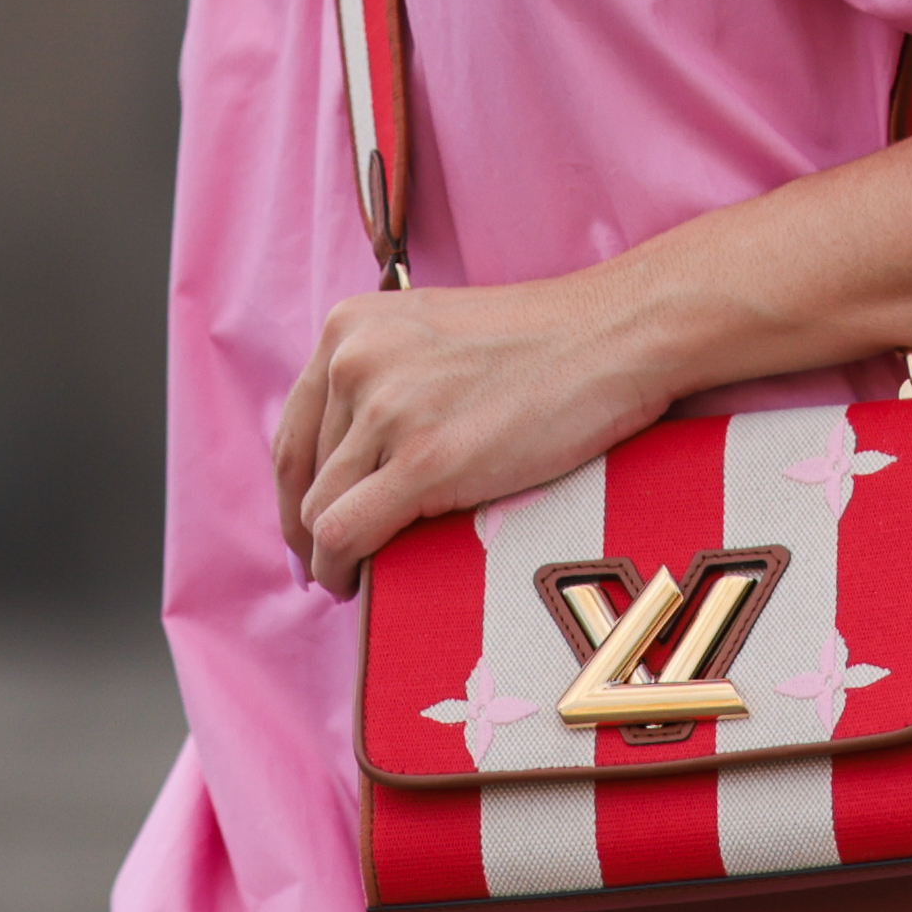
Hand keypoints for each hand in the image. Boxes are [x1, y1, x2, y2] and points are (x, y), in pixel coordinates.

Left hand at [270, 270, 680, 591]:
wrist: (617, 335)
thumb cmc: (547, 341)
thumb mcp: (436, 334)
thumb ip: (388, 375)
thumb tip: (358, 451)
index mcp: (349, 327)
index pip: (294, 430)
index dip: (295, 491)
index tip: (308, 528)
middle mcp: (354, 362)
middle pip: (303, 475)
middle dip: (309, 529)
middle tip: (329, 565)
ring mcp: (387, 411)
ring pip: (320, 511)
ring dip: (328, 555)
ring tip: (352, 577)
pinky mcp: (425, 461)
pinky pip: (348, 534)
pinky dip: (340, 569)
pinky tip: (355, 584)